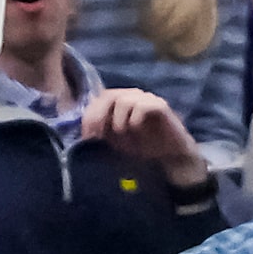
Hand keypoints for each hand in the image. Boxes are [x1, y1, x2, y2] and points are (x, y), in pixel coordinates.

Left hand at [82, 88, 207, 187]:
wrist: (169, 157)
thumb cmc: (141, 148)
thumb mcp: (115, 142)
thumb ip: (101, 132)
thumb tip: (83, 133)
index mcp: (118, 102)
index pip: (98, 100)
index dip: (89, 117)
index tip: (86, 137)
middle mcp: (131, 96)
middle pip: (108, 96)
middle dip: (98, 117)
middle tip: (97, 136)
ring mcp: (146, 99)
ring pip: (124, 99)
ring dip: (118, 120)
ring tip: (121, 135)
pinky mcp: (160, 105)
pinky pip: (143, 105)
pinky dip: (135, 119)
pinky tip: (136, 130)